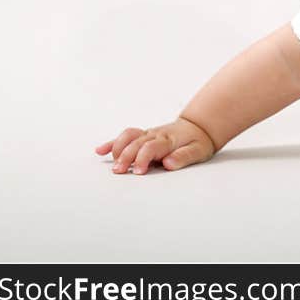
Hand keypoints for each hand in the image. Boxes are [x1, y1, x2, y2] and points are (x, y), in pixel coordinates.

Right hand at [94, 117, 215, 174]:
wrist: (198, 127)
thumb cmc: (198, 141)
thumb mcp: (198, 151)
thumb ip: (183, 157)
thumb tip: (168, 163)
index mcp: (169, 140)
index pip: (151, 147)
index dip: (143, 158)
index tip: (138, 172)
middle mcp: (156, 135)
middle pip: (136, 143)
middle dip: (126, 157)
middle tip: (119, 172)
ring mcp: (148, 134)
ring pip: (128, 137)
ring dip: (117, 149)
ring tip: (113, 165)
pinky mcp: (143, 135)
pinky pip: (126, 136)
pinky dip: (112, 143)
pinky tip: (100, 151)